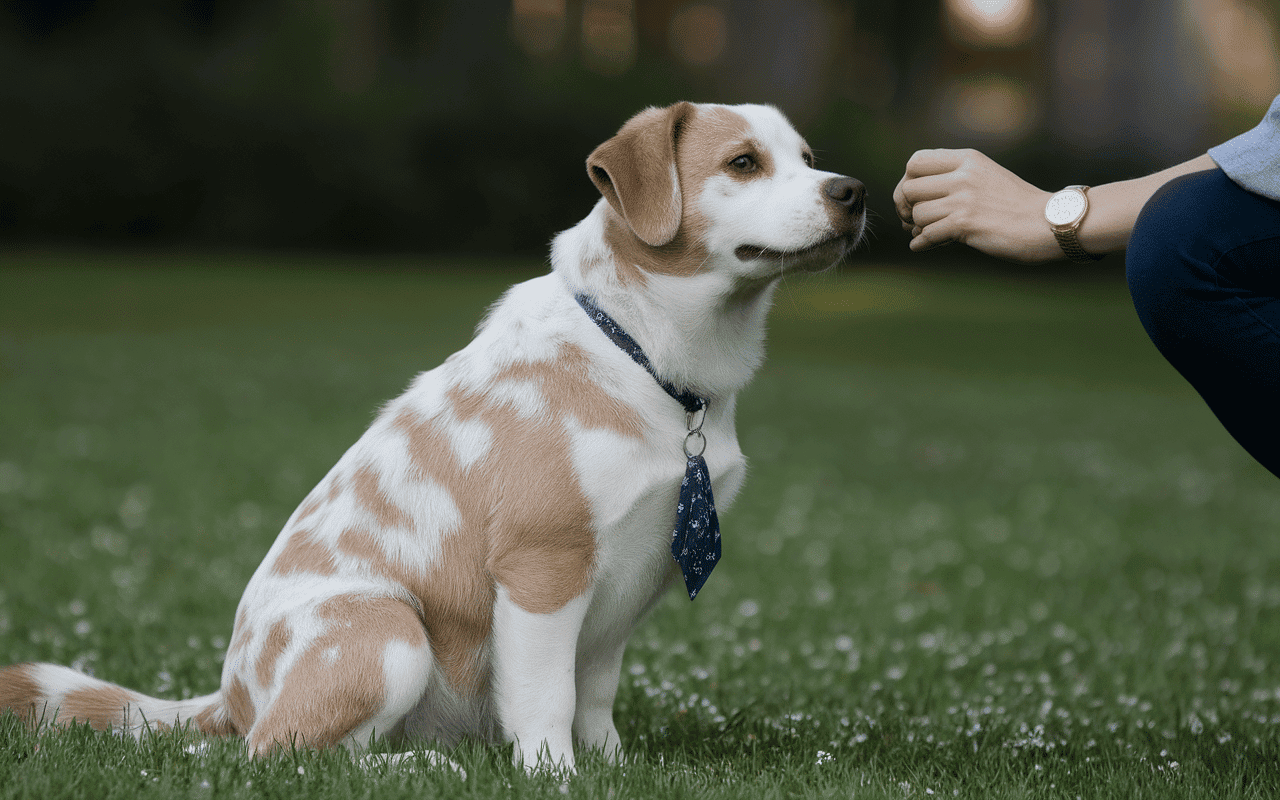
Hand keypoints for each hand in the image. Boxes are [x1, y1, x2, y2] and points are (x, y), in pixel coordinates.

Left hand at [893, 148, 1061, 263]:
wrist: (1049, 223)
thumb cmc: (1016, 205)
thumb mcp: (985, 178)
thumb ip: (954, 179)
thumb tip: (911, 198)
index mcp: (967, 159)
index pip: (916, 161)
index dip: (906, 181)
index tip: (913, 198)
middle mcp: (963, 175)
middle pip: (909, 188)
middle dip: (905, 207)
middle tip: (911, 220)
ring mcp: (965, 198)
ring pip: (917, 214)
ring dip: (918, 228)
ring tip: (928, 234)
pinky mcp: (966, 223)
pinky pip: (927, 234)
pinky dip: (921, 243)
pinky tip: (922, 246)